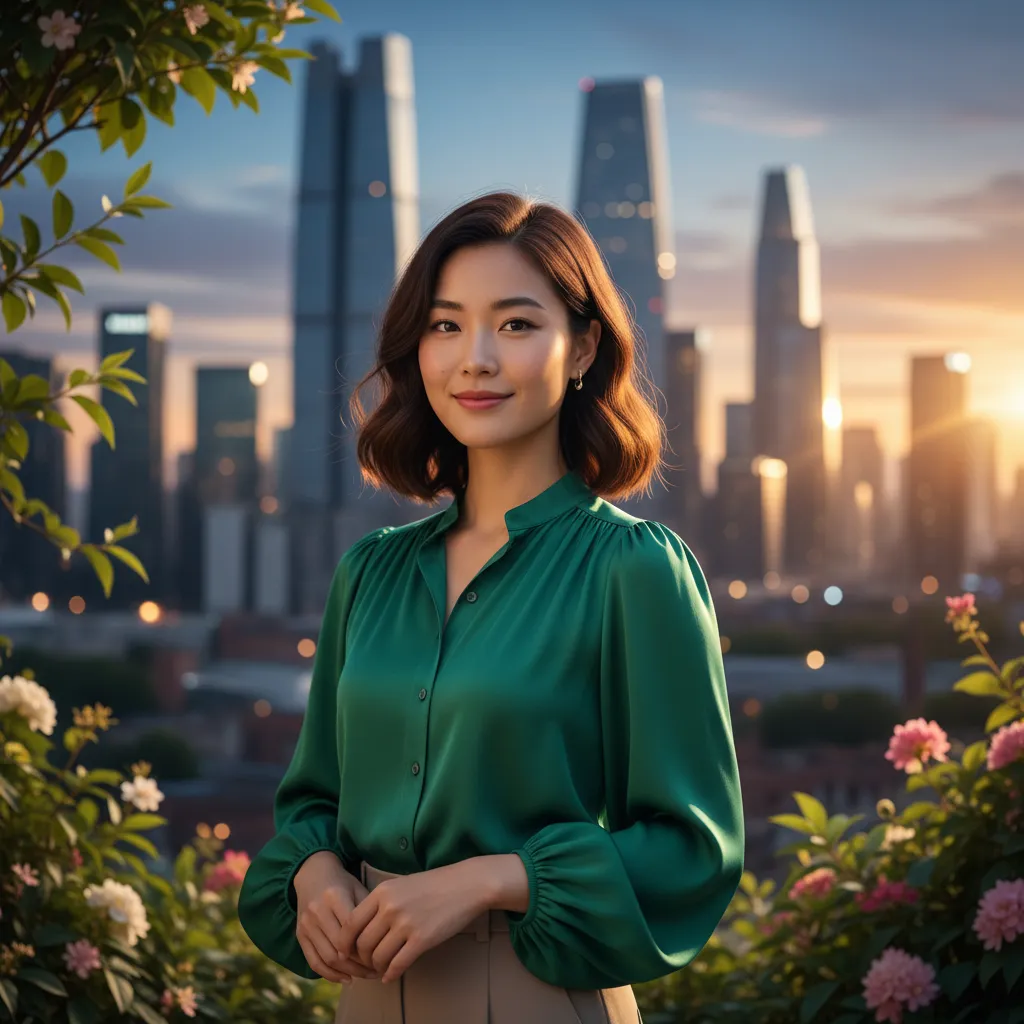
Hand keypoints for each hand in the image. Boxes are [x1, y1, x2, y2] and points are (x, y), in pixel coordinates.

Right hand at [292, 851, 382, 982]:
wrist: (312, 874)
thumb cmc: (341, 882)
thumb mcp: (358, 888)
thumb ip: (368, 911)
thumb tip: (383, 939)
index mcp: (335, 896)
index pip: (353, 930)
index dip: (368, 946)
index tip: (383, 954)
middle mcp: (318, 912)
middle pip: (340, 948)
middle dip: (360, 964)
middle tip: (377, 970)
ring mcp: (306, 925)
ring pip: (327, 958)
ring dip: (348, 972)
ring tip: (365, 976)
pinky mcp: (299, 935)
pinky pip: (314, 961)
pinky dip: (330, 974)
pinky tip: (346, 979)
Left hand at [335, 861, 488, 984]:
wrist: (465, 884)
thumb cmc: (434, 884)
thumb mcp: (401, 885)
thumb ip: (381, 903)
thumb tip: (362, 929)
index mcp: (382, 892)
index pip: (350, 923)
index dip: (345, 942)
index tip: (347, 951)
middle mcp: (390, 908)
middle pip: (362, 944)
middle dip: (362, 959)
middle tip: (368, 962)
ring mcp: (406, 924)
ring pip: (378, 957)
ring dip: (377, 967)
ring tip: (381, 968)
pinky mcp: (422, 939)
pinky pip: (398, 964)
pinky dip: (391, 974)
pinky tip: (391, 975)